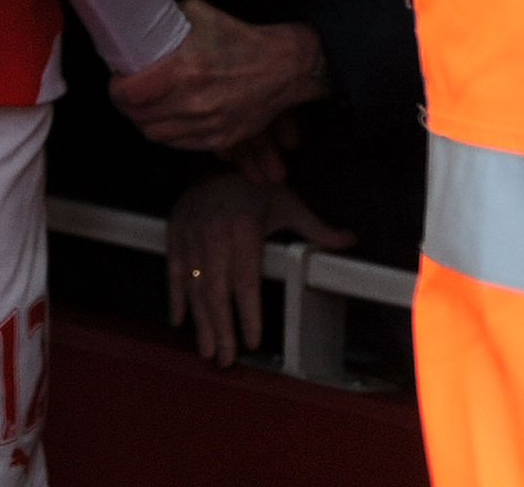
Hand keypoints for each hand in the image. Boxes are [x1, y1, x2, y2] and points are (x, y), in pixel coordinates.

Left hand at [112, 0, 329, 153]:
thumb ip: (166, 20)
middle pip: (140, 118)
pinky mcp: (220, 139)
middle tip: (126, 94)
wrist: (283, 67)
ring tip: (144, 107)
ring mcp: (208, 124)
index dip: (117, 89)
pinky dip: (168, 134)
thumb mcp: (199, 13)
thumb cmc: (239, 38)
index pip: (132, 93)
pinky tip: (167, 118)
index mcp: (186, 69)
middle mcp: (194, 102)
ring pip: (157, 135)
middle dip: (127, 107)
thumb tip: (140, 22)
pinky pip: (180, 145)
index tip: (117, 81)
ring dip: (145, 122)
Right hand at [167, 173, 352, 366]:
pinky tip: (179, 321)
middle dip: (221, 329)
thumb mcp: (288, 202)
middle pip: (217, 291)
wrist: (215, 162)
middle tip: (225, 360)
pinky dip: (175, 297)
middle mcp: (214, 235)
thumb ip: (316, 226)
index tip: (253, 341)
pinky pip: (173, 271)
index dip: (248, 313)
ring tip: (207, 351)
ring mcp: (191, 236)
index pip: (245, 281)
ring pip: (194, 286)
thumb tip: (350, 240)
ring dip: (200, 322)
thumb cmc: (255, 187)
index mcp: (243, 229)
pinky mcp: (175, 234)